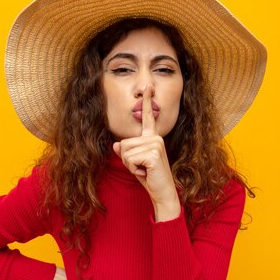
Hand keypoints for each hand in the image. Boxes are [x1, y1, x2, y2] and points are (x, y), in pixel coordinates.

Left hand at [113, 85, 180, 220]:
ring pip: (125, 151)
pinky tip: (145, 172)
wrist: (162, 192)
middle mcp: (155, 137)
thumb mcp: (134, 163)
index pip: (148, 118)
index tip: (148, 87)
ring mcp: (156, 144)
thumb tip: (116, 145)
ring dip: (130, 165)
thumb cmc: (149, 177)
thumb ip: (126, 152)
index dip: (147, 102)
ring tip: (144, 170)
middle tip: (142, 168)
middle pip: (124, 142)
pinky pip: (129, 159)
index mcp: (152, 137)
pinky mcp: (153, 153)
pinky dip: (133, 169)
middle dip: (127, 159)